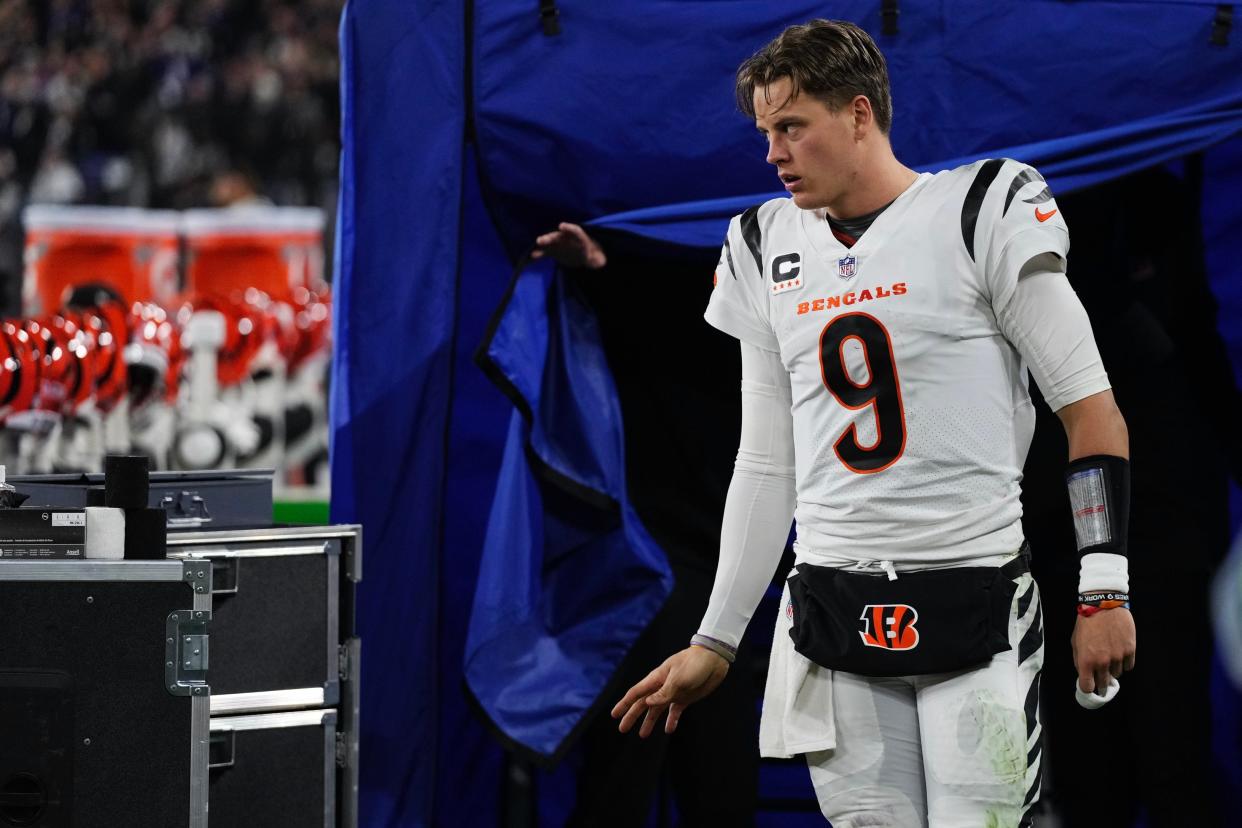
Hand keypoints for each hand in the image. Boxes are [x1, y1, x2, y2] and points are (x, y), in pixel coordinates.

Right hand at [532, 222, 606, 268]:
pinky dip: (539, 253)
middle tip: (541, 240)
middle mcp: (567, 238)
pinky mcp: (553, 251)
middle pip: (558, 236)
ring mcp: (559, 243)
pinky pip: (545, 251)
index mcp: (580, 237)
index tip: (562, 226)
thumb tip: (599, 262)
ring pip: (550, 241)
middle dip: (550, 238)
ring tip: (536, 244)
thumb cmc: (592, 255)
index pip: (575, 231)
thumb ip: (597, 260)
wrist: (584, 256)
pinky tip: (532, 256)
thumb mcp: (597, 258)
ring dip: (543, 242)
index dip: (569, 229)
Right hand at [611, 646, 728, 737]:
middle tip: (622, 729)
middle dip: (632, 716)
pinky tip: (669, 730)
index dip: (624, 704)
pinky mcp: (685, 698)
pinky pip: (675, 712)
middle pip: (643, 704)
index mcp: (657, 679)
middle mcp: (662, 687)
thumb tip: (648, 703)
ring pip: (657, 710)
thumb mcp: (678, 679)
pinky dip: (671, 720)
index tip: (614, 715)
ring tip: (643, 735)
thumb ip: (664, 693)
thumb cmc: (694, 664)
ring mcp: (673, 693)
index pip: (636, 693)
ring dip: (649, 721)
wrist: (714, 659)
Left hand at [1072, 607, 1135, 695]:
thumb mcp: (1075, 641)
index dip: (1088, 689)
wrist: (1103, 605)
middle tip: (1101, 677)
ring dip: (1112, 670)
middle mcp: (1103, 662)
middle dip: (1101, 682)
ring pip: (1117, 675)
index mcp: (1086, 660)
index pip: (1087, 687)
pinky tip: (1119, 654)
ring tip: (1109, 657)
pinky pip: (1128, 666)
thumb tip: (1085, 674)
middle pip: (1103, 684)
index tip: (1090, 687)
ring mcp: (1118, 657)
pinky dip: (1124, 663)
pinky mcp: (1130, 650)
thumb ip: (1079, 660)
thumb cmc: (1086, 622)